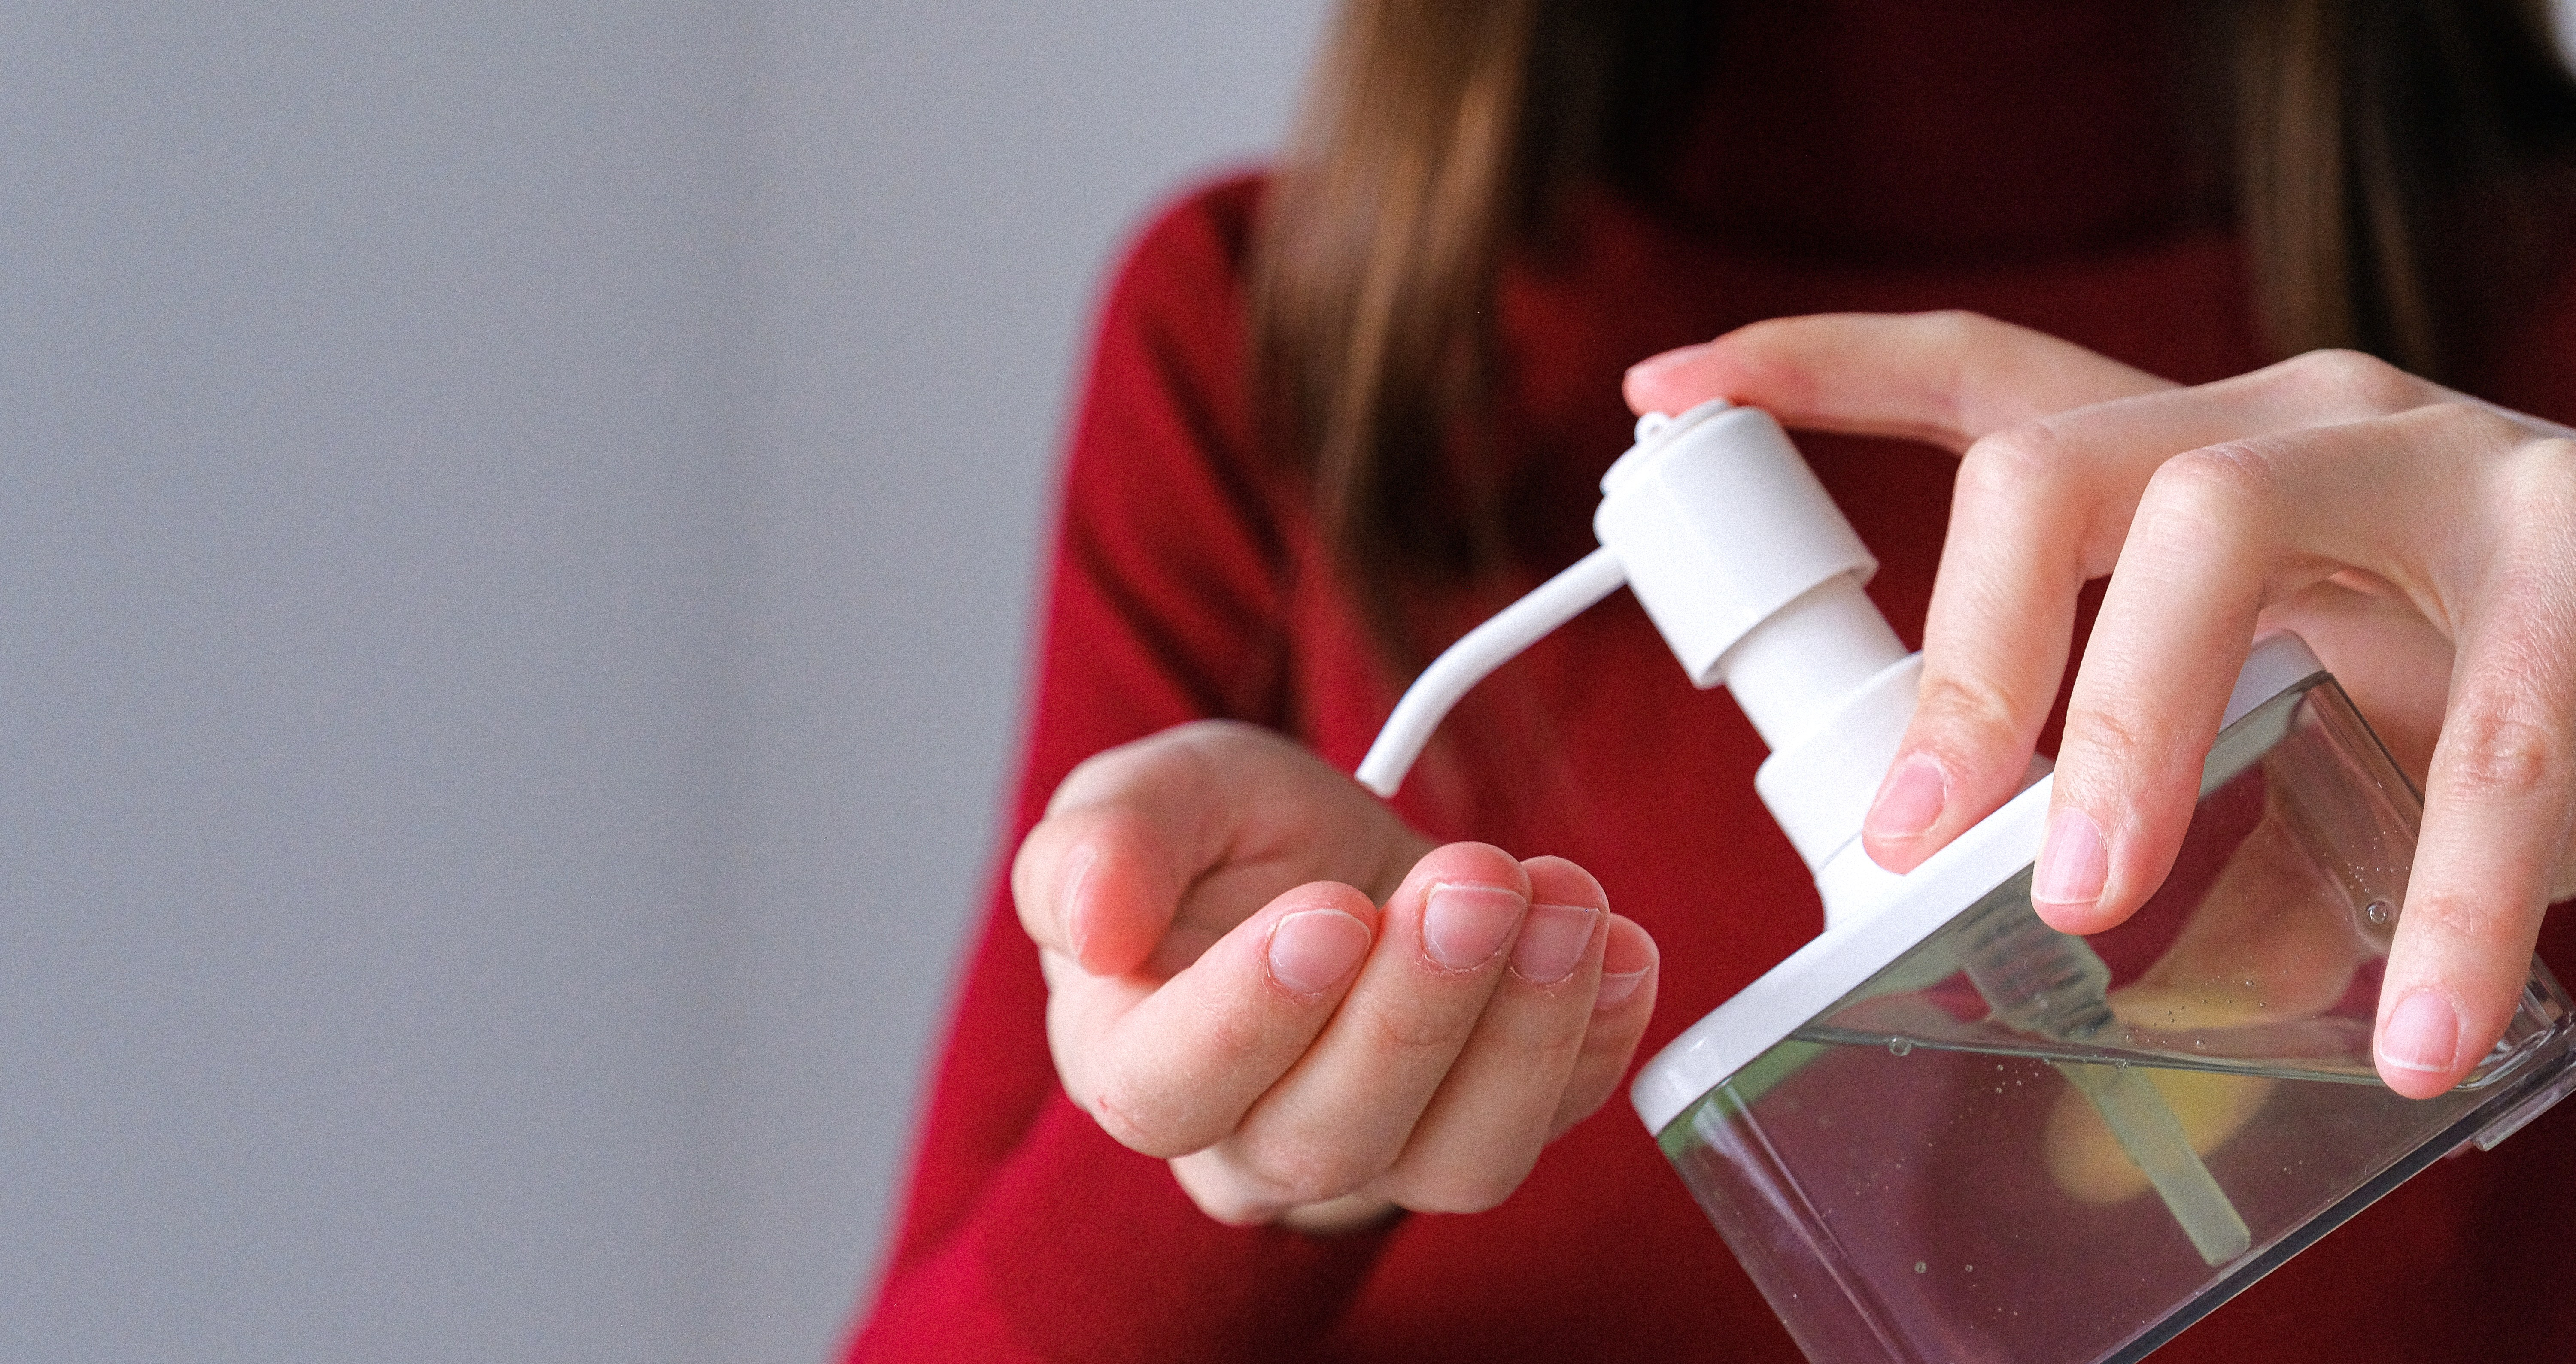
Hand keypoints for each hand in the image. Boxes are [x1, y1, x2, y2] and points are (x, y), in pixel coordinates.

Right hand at [1013, 720, 1658, 1230]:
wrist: (1330, 864)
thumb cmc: (1226, 846)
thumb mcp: (1158, 793)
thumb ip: (1102, 839)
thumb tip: (1088, 921)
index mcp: (1132, 1056)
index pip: (1166, 1088)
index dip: (1248, 1017)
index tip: (1329, 913)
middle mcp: (1250, 1141)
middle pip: (1327, 1134)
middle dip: (1417, 1006)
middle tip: (1476, 881)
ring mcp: (1381, 1156)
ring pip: (1457, 1157)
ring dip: (1527, 1029)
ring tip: (1566, 903)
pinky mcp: (1484, 1133)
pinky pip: (1555, 1126)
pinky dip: (1601, 1039)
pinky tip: (1620, 946)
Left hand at [1628, 311, 2575, 1098]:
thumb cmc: (2460, 688)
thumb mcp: (2304, 752)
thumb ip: (2198, 887)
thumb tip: (2084, 1089)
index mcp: (2201, 459)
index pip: (1986, 381)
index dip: (1822, 371)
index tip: (1667, 392)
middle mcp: (2301, 427)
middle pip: (2069, 462)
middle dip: (1973, 641)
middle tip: (1919, 830)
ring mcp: (2444, 468)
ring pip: (2224, 532)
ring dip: (2131, 728)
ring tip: (2083, 901)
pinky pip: (2495, 727)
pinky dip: (2449, 892)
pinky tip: (2414, 1029)